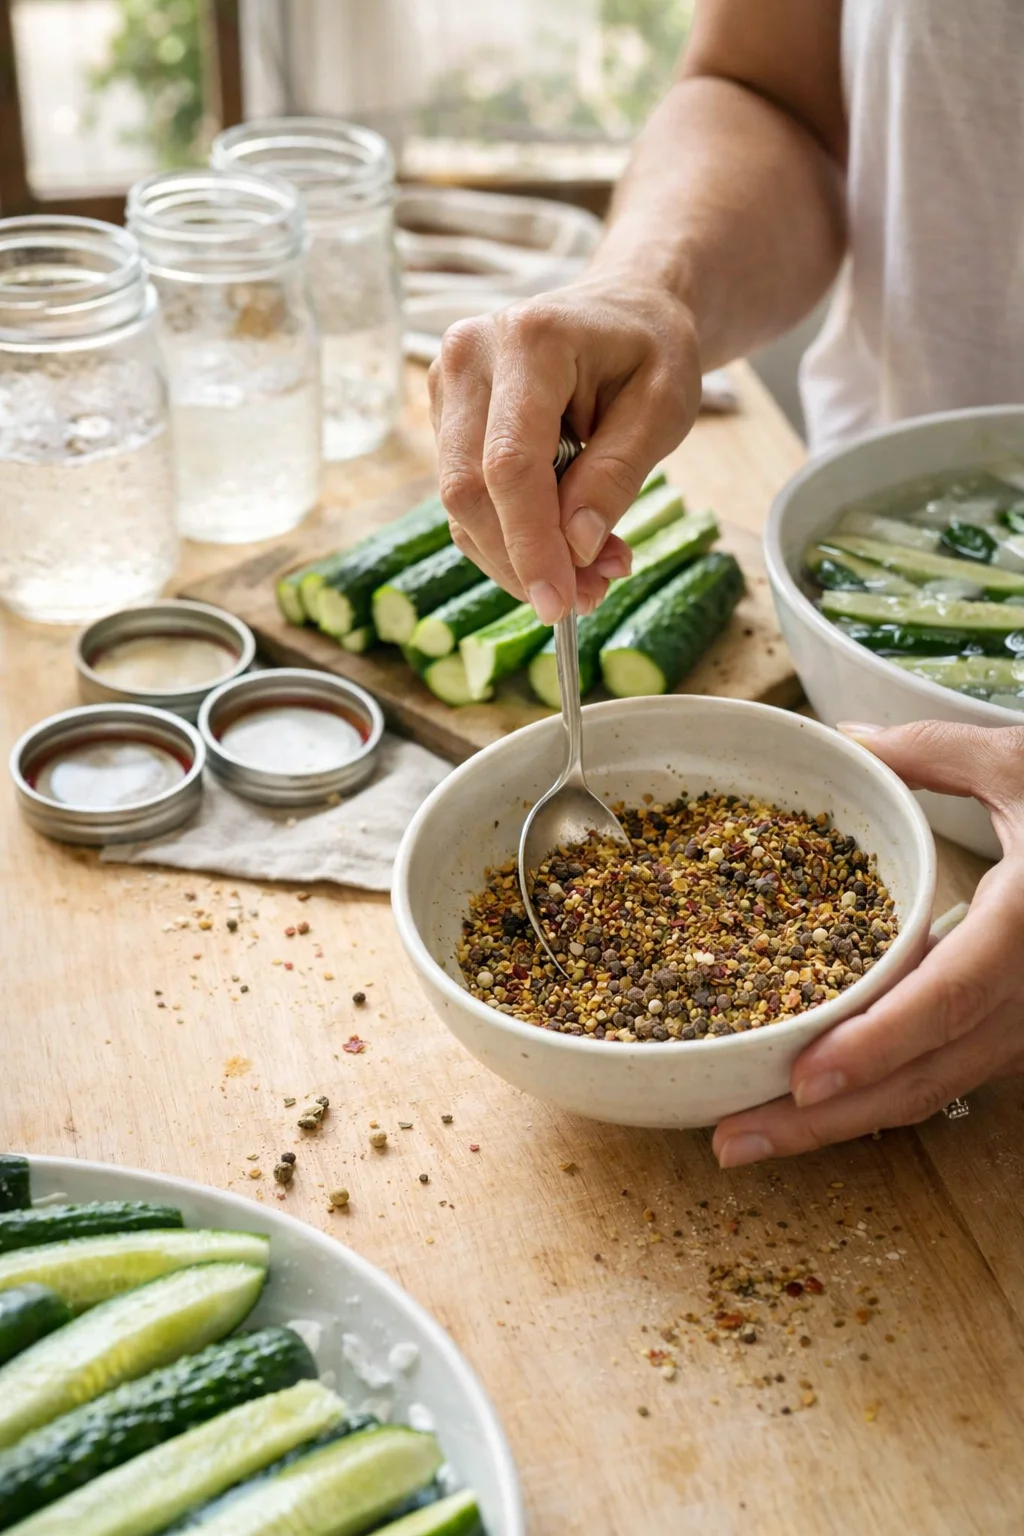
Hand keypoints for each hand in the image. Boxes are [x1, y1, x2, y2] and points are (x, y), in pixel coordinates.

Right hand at [427, 276, 700, 620]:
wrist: (625, 310)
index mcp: (529, 340)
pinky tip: (565, 547)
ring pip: (461, 506)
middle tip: (585, 600)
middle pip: (470, 490)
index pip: (511, 463)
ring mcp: (448, 387)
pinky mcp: (447, 419)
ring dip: (518, 558)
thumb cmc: (651, 350)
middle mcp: (469, 356)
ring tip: (590, 575)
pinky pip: (468, 500)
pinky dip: (512, 540)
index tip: (560, 604)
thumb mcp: (663, 408)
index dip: (530, 544)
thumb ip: (616, 476)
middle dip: (522, 561)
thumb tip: (577, 548)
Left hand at [713, 719, 1023, 1167]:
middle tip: (733, 1142)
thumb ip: (931, 752)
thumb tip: (845, 740)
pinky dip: (879, 1097)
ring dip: (843, 1124)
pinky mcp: (1022, 1038)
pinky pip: (945, 1079)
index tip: (803, 1080)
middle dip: (825, 1122)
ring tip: (750, 1137)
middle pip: (925, 1077)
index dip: (876, 1044)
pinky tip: (812, 1109)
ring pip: (933, 1092)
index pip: (948, 999)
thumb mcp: (1022, 764)